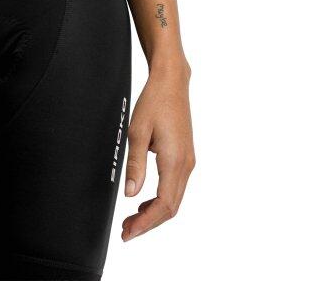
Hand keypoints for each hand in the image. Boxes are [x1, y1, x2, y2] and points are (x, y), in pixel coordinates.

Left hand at [121, 62, 194, 240]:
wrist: (172, 82)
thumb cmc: (154, 102)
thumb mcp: (137, 132)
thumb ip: (135, 165)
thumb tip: (131, 194)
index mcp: (175, 161)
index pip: (163, 204)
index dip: (146, 223)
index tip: (129, 232)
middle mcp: (186, 165)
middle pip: (171, 207)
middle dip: (149, 223)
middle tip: (126, 231)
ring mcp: (188, 161)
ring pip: (174, 199)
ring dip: (154, 212)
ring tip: (132, 219)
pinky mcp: (185, 156)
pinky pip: (175, 187)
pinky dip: (161, 200)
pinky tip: (144, 201)